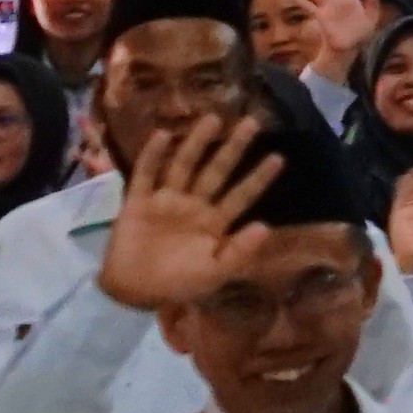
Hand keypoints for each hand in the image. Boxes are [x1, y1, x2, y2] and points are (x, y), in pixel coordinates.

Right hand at [99, 108, 284, 311]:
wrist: (133, 293)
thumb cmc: (177, 285)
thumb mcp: (214, 274)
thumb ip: (239, 252)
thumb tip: (265, 226)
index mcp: (215, 223)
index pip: (242, 195)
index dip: (259, 178)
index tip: (280, 157)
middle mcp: (194, 206)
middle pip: (217, 171)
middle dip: (234, 148)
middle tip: (253, 122)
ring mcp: (166, 201)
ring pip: (184, 166)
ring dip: (197, 143)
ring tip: (213, 118)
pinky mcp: (138, 202)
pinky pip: (146, 175)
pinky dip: (152, 156)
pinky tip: (163, 135)